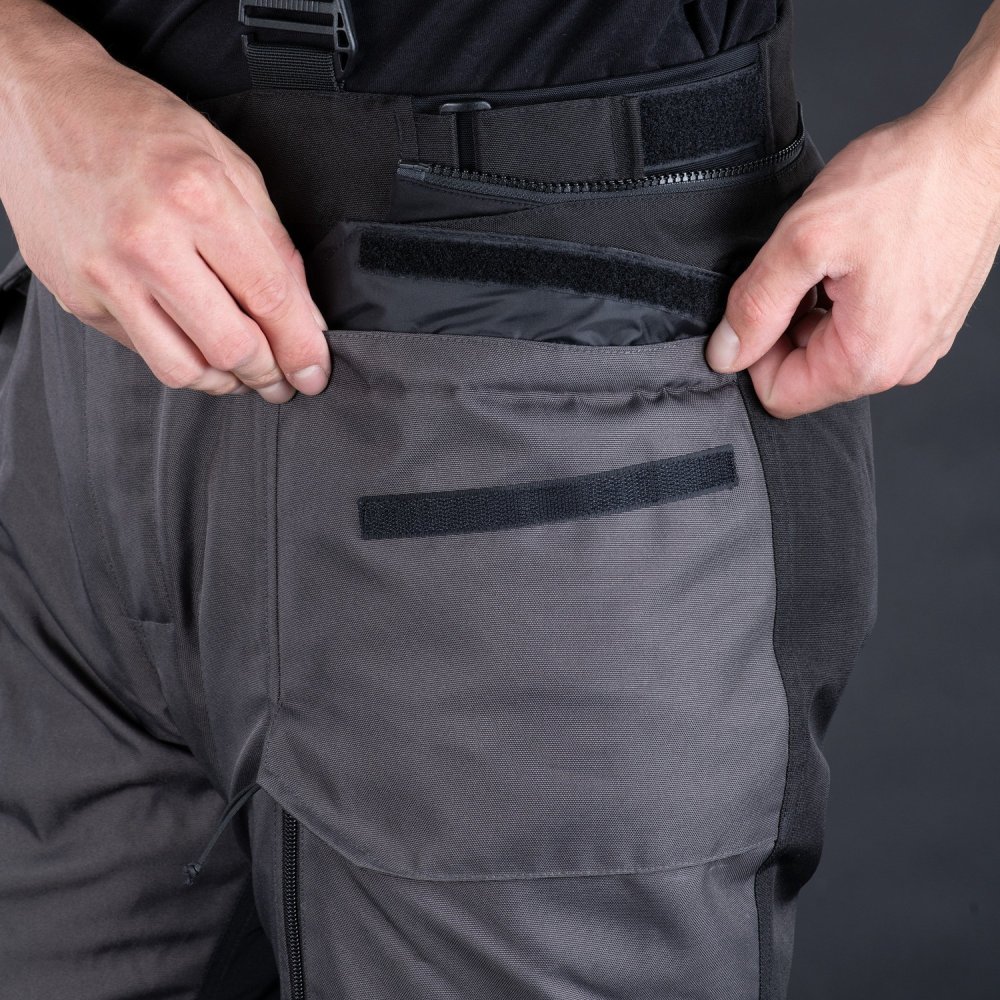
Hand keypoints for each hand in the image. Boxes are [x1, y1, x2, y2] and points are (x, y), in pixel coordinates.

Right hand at [0, 29, 328, 401]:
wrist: (42, 103)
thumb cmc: (140, 126)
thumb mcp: (230, 164)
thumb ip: (274, 244)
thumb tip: (303, 317)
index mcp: (197, 196)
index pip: (269, 298)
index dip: (300, 347)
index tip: (313, 371)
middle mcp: (147, 241)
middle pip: (229, 346)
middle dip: (268, 373)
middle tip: (281, 376)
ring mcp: (105, 274)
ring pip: (183, 368)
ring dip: (225, 381)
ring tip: (242, 369)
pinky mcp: (78, 297)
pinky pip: (143, 351)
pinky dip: (180, 358)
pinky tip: (195, 341)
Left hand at [704, 105, 999, 418]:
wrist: (977, 143)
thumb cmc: (908, 182)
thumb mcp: (805, 239)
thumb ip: (756, 305)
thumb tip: (726, 354)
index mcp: (868, 360)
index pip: (778, 394)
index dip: (753, 352)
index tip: (760, 304)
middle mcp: (900, 365)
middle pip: (806, 373)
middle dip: (786, 326)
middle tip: (800, 269)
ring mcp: (919, 344)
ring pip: (832, 348)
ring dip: (815, 307)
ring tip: (832, 256)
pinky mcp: (927, 320)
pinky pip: (864, 327)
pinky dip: (845, 296)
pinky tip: (855, 255)